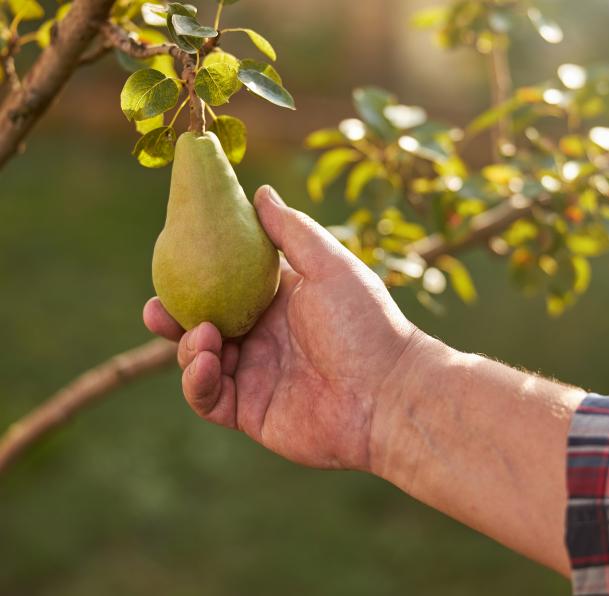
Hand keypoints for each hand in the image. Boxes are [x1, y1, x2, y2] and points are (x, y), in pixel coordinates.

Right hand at [144, 186, 418, 471]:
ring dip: (187, 348)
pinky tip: (207, 363)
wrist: (388, 392)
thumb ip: (291, 231)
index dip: (196, 277)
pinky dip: (198, 382)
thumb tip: (259, 191)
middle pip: (202, 326)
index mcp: (278, 302)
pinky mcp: (251, 412)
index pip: (225, 286)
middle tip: (156, 308)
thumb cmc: (364, 323)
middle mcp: (263, 338)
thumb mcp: (328, 265)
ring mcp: (255, 376)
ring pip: (199, 362)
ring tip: (201, 334)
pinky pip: (209, 399)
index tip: (171, 259)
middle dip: (174, 319)